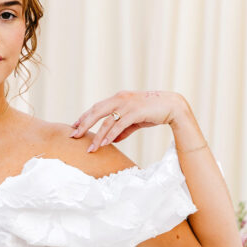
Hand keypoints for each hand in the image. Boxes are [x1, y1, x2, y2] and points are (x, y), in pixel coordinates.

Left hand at [70, 91, 187, 152]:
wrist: (173, 106)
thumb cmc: (153, 112)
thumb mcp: (135, 120)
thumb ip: (123, 129)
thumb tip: (112, 140)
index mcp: (118, 98)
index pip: (96, 107)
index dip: (84, 117)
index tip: (74, 126)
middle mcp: (120, 99)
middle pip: (96, 111)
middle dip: (83, 124)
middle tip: (73, 136)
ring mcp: (128, 104)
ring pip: (106, 121)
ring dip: (97, 136)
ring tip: (90, 148)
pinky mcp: (135, 111)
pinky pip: (119, 124)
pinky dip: (110, 134)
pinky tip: (105, 143)